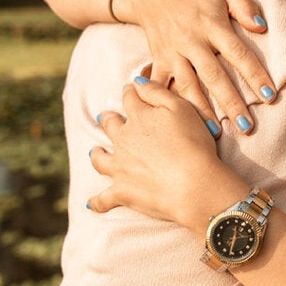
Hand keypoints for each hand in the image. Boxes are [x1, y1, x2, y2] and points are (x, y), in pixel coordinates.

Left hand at [88, 78, 247, 230]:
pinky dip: (97, 201)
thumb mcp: (182, 108)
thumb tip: (137, 81)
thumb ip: (157, 92)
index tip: (131, 90)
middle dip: (109, 119)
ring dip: (98, 154)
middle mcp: (124, 140)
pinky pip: (103, 199)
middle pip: (110, 125)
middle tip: (107, 117)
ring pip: (100, 158)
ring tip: (96, 152)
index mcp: (139, 117)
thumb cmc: (193, 144)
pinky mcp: (122, 192)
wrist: (194, 184)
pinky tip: (91, 204)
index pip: (130, 98)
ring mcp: (120, 167)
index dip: (130, 92)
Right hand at [116, 0, 275, 132]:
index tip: (270, 96)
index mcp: (212, 26)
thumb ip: (244, 6)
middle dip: (231, 103)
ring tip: (216, 134)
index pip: (238, 53)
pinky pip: (162, 87)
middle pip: (214, 76)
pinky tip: (179, 124)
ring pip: (188, 87)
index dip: (254, 75)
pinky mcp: (158, 61)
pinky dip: (168, 105)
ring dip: (202, 111)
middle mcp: (192, 42)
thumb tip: (262, 26)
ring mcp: (173, 54)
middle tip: (247, 126)